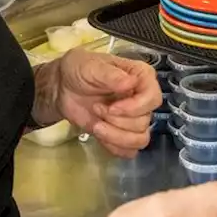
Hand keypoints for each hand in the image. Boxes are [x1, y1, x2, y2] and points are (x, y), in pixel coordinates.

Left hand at [37, 49, 159, 157]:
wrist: (63, 88)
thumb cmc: (79, 71)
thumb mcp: (91, 66)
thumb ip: (110, 75)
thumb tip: (131, 83)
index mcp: (141, 77)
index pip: (153, 98)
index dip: (135, 107)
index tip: (112, 108)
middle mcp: (143, 98)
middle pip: (145, 121)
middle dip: (117, 121)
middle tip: (96, 108)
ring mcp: (134, 118)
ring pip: (140, 139)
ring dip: (115, 136)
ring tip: (96, 125)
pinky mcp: (123, 134)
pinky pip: (130, 150)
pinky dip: (114, 147)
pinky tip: (100, 135)